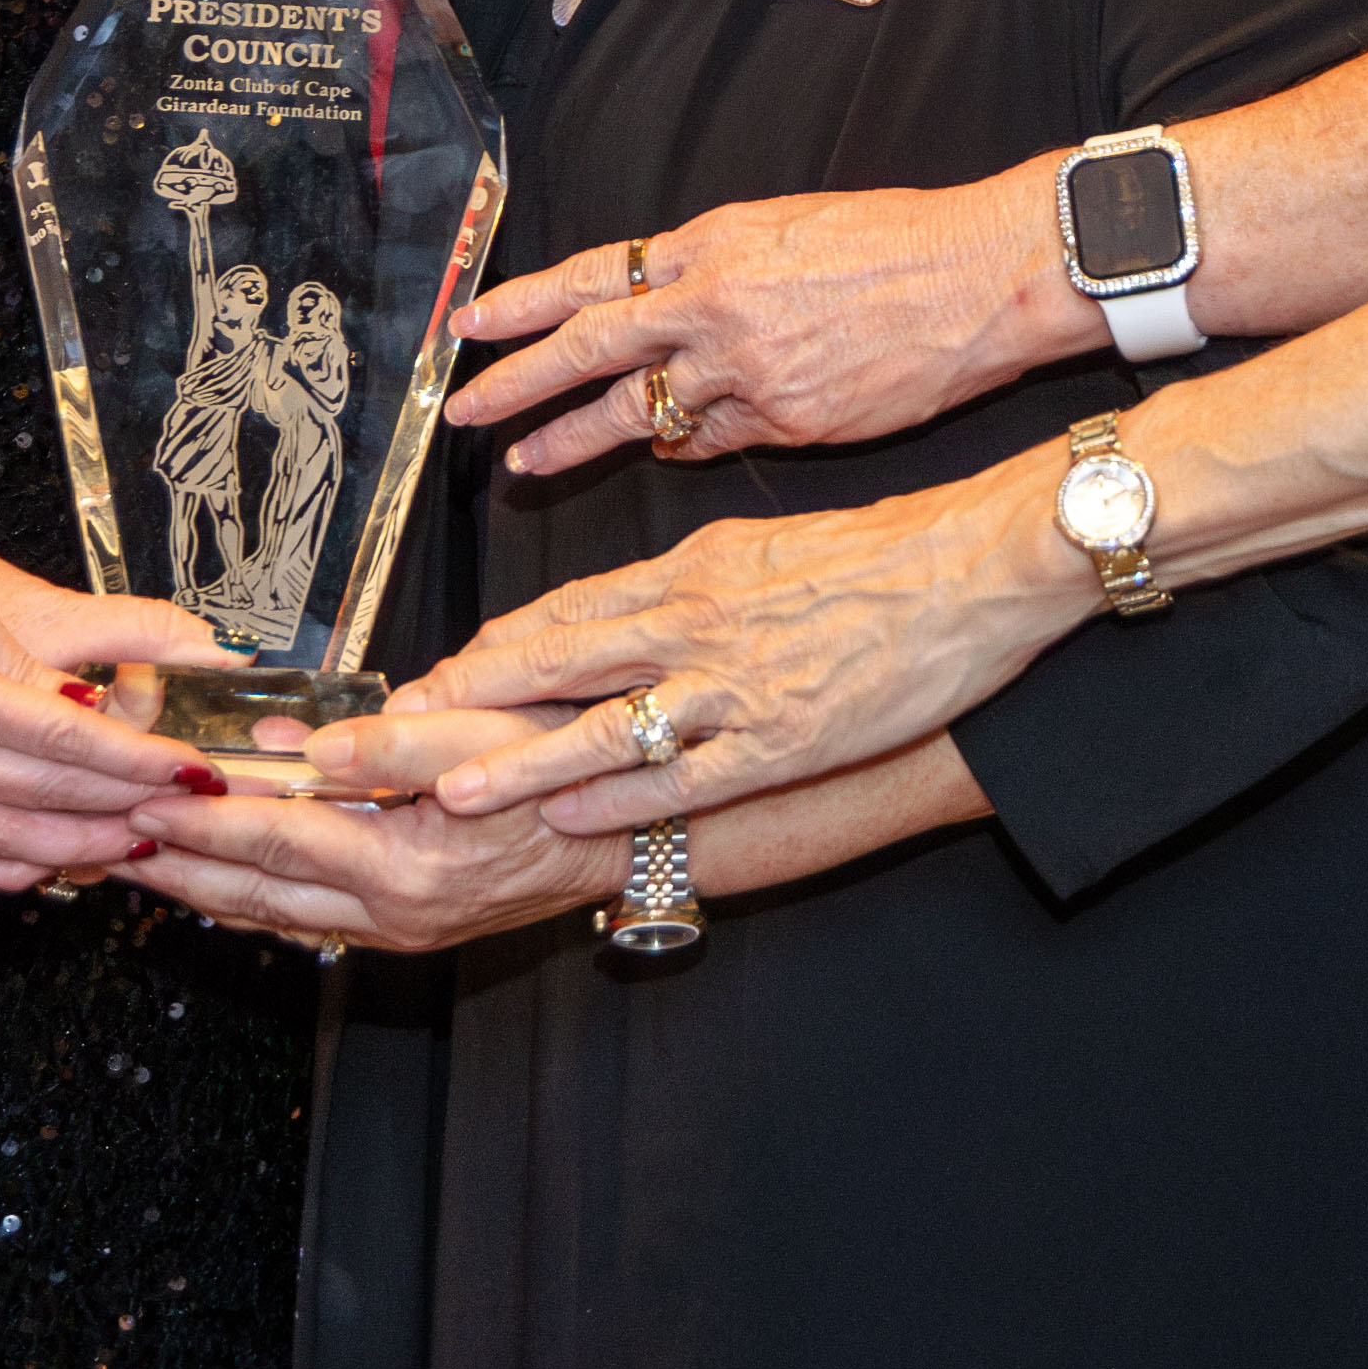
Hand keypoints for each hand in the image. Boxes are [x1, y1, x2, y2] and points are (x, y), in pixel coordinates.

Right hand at [0, 517, 249, 895]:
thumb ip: (27, 662)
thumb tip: (94, 710)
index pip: (75, 746)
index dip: (145, 763)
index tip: (196, 768)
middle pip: (55, 803)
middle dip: (135, 809)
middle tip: (191, 811)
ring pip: (14, 848)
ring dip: (87, 851)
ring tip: (144, 841)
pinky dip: (18, 874)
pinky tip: (59, 864)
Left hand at [118, 706, 623, 955]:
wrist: (624, 844)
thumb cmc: (564, 779)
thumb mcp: (488, 737)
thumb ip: (393, 740)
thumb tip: (301, 744)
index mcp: (407, 866)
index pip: (278, 841)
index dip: (204, 821)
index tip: (146, 799)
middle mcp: (392, 913)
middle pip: (256, 893)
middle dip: (177, 866)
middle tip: (109, 840)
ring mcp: (395, 930)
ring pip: (272, 916)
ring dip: (201, 890)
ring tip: (142, 861)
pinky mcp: (401, 929)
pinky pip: (304, 921)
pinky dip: (250, 901)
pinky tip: (219, 884)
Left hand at [394, 467, 1080, 840]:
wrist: (975, 562)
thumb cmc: (881, 555)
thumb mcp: (763, 550)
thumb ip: (693, 585)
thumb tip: (630, 612)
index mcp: (690, 570)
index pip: (565, 611)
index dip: (489, 650)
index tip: (432, 677)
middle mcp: (696, 621)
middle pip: (558, 660)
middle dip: (469, 700)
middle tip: (392, 733)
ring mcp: (737, 682)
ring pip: (606, 724)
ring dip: (523, 759)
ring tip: (451, 789)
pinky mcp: (786, 734)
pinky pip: (688, 773)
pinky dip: (626, 797)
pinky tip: (575, 818)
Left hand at [447, 166, 1084, 473]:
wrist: (976, 278)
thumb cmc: (894, 238)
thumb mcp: (785, 224)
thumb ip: (713, 263)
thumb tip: (660, 292)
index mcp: (711, 244)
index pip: (592, 275)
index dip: (524, 304)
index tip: (470, 327)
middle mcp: (715, 306)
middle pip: (589, 348)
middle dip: (517, 383)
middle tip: (464, 412)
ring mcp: (748, 370)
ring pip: (638, 411)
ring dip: (577, 439)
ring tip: (528, 461)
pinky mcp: (785, 422)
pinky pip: (706, 442)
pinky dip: (676, 445)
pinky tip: (656, 452)